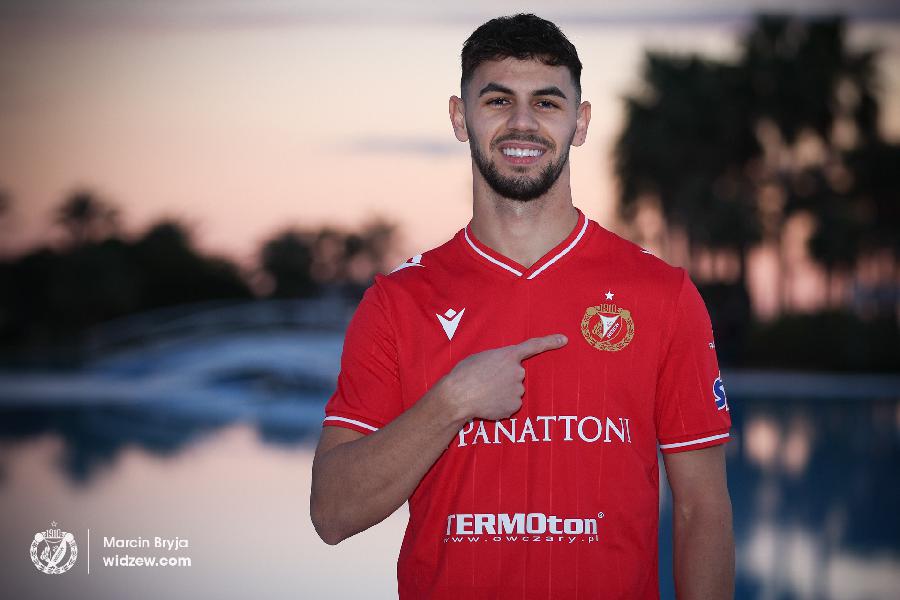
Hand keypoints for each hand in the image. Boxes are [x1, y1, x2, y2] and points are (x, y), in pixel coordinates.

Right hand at [438, 334, 567, 421]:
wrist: (458, 397)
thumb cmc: (464, 374)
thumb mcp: (480, 358)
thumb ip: (496, 361)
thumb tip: (499, 371)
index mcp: (509, 355)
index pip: (534, 346)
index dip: (550, 342)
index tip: (564, 339)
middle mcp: (518, 372)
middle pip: (516, 375)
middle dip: (505, 378)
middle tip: (486, 382)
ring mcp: (518, 390)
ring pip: (514, 391)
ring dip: (502, 392)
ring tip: (484, 393)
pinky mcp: (514, 406)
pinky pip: (510, 404)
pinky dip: (501, 405)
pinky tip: (487, 404)